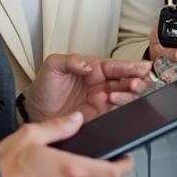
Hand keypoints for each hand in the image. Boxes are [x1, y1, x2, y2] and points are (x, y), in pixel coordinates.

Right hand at [0, 113, 134, 176]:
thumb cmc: (3, 169)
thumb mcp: (31, 135)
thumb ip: (60, 126)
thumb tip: (76, 120)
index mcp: (71, 171)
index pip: (113, 173)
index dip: (125, 166)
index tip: (127, 160)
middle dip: (88, 170)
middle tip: (70, 160)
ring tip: (50, 173)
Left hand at [24, 53, 150, 122]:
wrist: (34, 112)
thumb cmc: (43, 87)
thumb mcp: (52, 66)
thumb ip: (69, 60)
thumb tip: (87, 65)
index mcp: (93, 68)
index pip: (115, 65)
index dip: (130, 65)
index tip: (142, 66)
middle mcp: (100, 84)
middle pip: (126, 80)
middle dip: (136, 79)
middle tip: (137, 81)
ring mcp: (101, 100)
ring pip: (125, 95)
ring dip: (130, 92)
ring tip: (127, 90)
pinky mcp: (99, 115)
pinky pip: (116, 111)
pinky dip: (121, 106)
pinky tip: (116, 101)